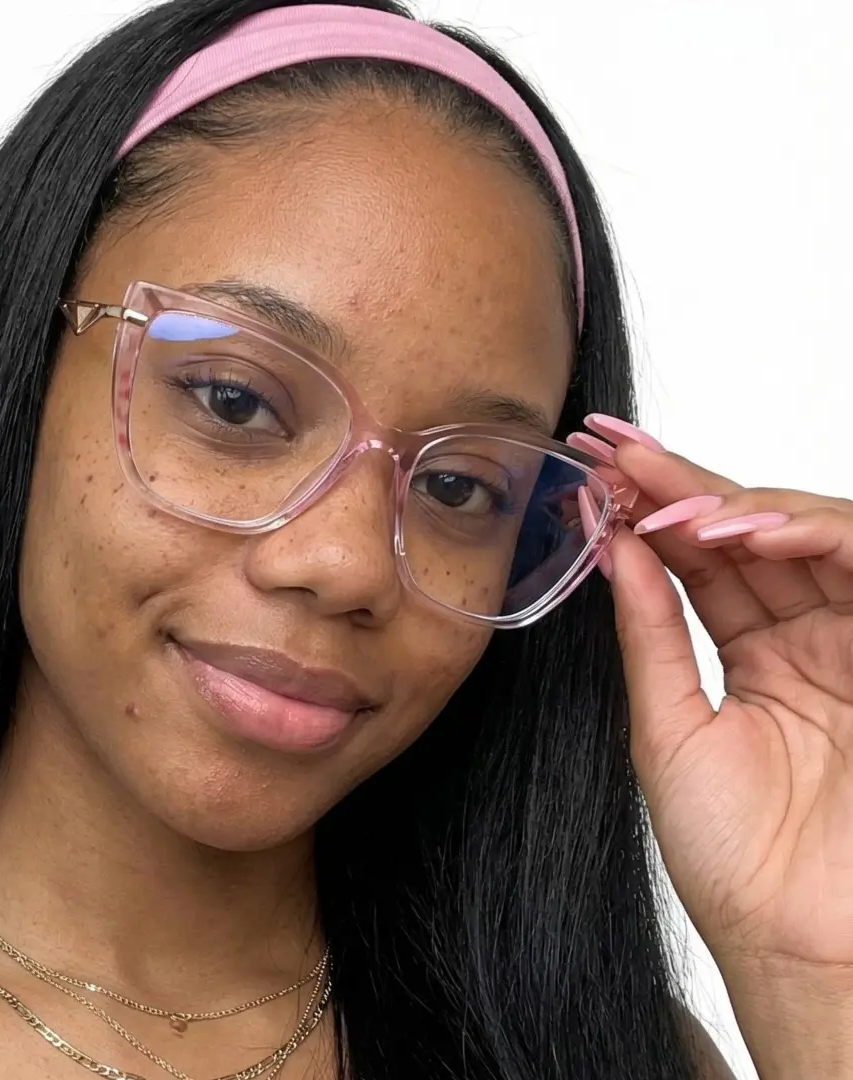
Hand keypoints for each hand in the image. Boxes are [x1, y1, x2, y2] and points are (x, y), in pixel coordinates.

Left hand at [570, 414, 852, 976]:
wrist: (802, 942)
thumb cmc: (735, 856)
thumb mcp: (670, 727)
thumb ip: (651, 633)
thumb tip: (612, 548)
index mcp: (753, 657)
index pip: (700, 560)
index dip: (649, 509)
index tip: (593, 469)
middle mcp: (805, 639)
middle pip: (744, 533)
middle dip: (679, 484)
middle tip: (614, 450)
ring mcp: (850, 641)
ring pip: (801, 537)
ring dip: (731, 505)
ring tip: (660, 500)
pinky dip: (804, 536)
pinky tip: (737, 529)